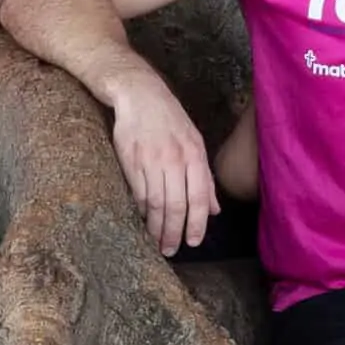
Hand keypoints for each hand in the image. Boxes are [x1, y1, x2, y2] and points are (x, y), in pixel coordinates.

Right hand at [104, 71, 217, 254]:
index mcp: (194, 155)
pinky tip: (143, 220)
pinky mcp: (130, 160)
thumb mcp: (195, 143)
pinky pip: (137, 192)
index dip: (196, 224)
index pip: (198, 198)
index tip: (193, 242)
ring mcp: (151, 160)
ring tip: (157, 242)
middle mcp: (174, 159)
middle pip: (175, 205)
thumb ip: (205, 178)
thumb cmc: (170, 120)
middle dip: (174, 232)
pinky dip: (141, 210)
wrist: (139, 95)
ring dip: (156, 227)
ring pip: (155, 203)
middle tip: (171, 250)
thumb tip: (214, 210)